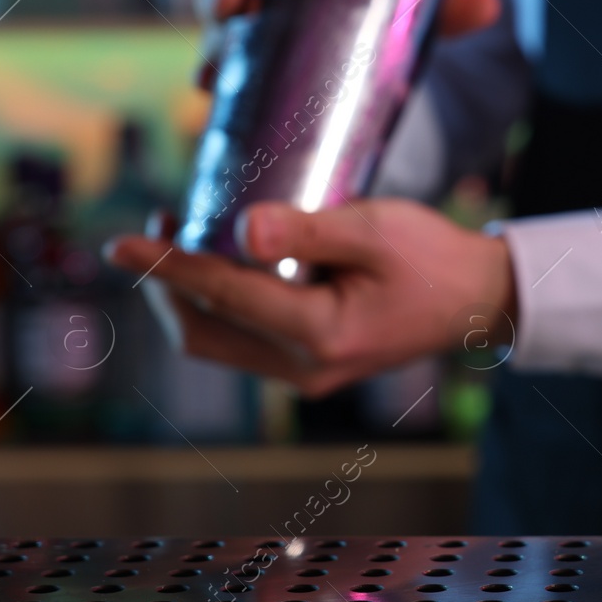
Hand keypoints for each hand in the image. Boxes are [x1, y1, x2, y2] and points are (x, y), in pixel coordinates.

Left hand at [104, 200, 517, 396]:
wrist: (480, 301)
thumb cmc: (436, 258)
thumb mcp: (378, 228)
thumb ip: (308, 228)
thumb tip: (240, 227)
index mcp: (321, 333)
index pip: (223, 297)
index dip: (167, 268)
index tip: (121, 244)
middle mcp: (306, 368)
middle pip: (203, 335)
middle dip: (165, 288)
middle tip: (154, 232)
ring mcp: (308, 375)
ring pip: (218, 344)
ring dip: (188, 300)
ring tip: (181, 241)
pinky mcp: (312, 367)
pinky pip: (243, 344)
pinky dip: (219, 309)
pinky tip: (223, 268)